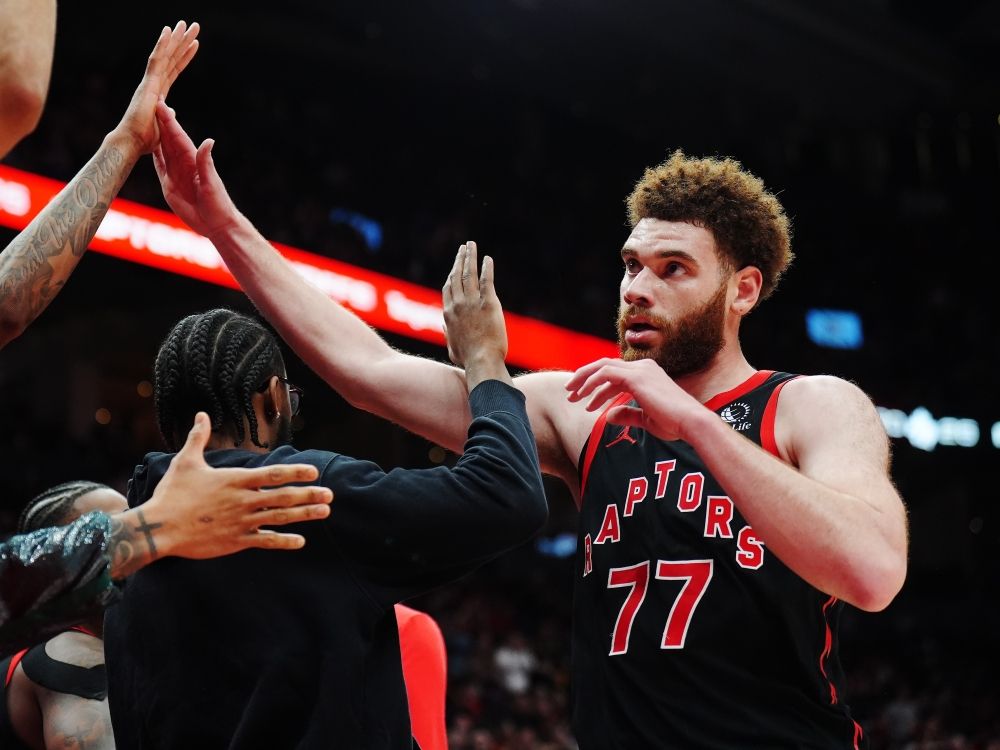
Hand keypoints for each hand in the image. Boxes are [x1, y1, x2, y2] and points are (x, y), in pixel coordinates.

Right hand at [114, 21, 199, 153]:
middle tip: (193, 26)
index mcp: (158, 93)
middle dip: (182, 42)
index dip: (184, 57)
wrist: (132, 143)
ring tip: (185, 23)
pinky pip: (156, 60)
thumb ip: (168, 116)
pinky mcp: (148, 84)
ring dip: (175, 38)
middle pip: (171, 58)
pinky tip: (168, 32)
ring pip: (165, 55)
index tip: (194, 45)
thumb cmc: (144, 140)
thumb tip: (172, 112)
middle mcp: (154, 83)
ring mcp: (150, 82)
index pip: (174, 70)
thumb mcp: (163, 126)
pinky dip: (162, 45)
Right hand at [143, 412, 332, 557]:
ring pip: (280, 518)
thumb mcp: (185, 461)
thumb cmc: (172, 494)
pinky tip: (301, 541)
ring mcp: (242, 522)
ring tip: (325, 512)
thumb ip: (198, 437)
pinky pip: (266, 542)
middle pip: (283, 497)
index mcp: (235, 480)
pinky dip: (284, 541)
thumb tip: (202, 414)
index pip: (273, 474)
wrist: (160, 527)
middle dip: (309, 495)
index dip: (295, 472)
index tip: (314, 471)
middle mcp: (243, 501)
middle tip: (330, 494)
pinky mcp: (236, 541)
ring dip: (305, 515)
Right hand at [152, 100, 241, 236]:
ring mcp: (175, 173)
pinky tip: (146, 145)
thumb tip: (208, 141)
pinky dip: (153, 155)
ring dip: (155, 135)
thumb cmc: (218, 204)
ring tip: (146, 119)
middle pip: (167, 138)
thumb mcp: (211, 183)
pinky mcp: (169, 185)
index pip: (177, 136)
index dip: (169, 121)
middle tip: (151, 102)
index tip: (160, 104)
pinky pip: (159, 166)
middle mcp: (183, 164)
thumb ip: (206, 163)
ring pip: (162, 149)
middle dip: (160, 121)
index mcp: (193, 160)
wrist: (216, 224)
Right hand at [442, 241, 510, 388]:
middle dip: (459, 260)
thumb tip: (443, 326)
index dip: (451, 275)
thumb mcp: (452, 348)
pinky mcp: (488, 303)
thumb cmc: (468, 359)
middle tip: (463, 248)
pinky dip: (486, 268)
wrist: (482, 361)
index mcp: (448, 314)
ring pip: (468, 274)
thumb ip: (447, 334)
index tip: (454, 267)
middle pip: (456, 276)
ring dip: (469, 257)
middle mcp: (457, 305)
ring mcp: (472, 302)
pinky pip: (486, 280)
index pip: (447, 288)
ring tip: (471, 245)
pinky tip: (487, 258)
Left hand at [565, 358, 706, 441]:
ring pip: (602, 367)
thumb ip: (627, 414)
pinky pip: (606, 374)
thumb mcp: (646, 419)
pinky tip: (585, 398)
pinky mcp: (636, 377)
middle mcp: (643, 367)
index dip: (597, 386)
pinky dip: (592, 383)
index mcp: (647, 374)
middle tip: (570, 393)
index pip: (615, 373)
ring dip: (584, 380)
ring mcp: (640, 370)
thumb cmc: (674, 423)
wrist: (691, 423)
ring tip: (572, 396)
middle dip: (585, 378)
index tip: (584, 400)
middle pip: (605, 365)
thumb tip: (609, 415)